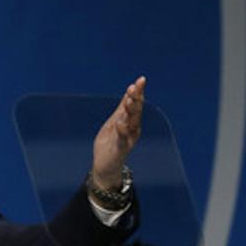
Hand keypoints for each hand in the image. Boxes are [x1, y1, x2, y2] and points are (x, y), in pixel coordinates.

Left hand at [91, 75, 145, 189]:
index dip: (138, 92)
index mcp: (129, 121)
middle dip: (136, 99)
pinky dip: (122, 131)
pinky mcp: (121, 149)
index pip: (135, 104)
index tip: (140, 80)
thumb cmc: (110, 143)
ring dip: (131, 112)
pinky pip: (122, 139)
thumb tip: (129, 92)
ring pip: (132, 123)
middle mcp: (132, 128)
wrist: (105, 165)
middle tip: (135, 87)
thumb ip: (122, 109)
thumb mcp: (114, 122)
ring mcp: (128, 139)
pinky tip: (120, 123)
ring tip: (129, 101)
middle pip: (136, 111)